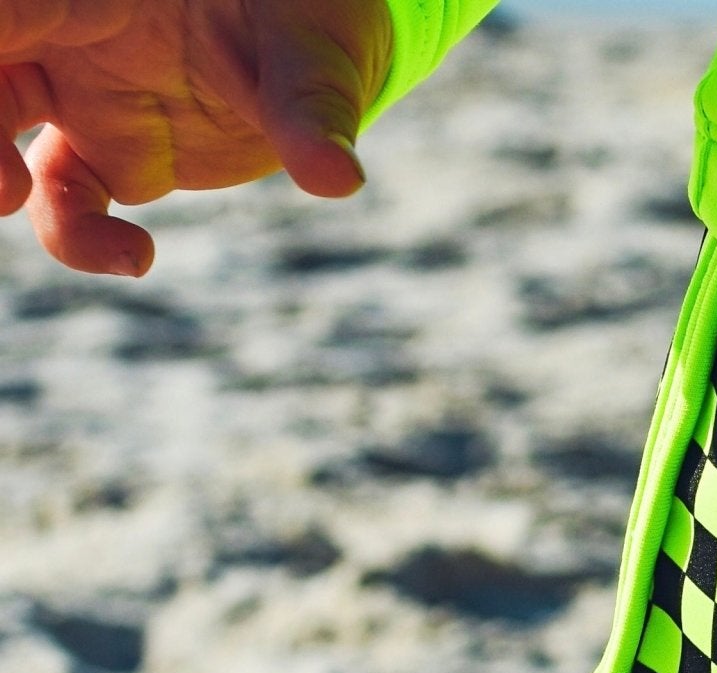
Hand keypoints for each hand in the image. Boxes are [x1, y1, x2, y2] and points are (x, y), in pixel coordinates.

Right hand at [0, 0, 392, 275]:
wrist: (330, 41)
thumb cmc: (313, 12)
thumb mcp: (318, 47)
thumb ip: (310, 108)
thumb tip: (338, 179)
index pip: (13, 4)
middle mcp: (70, 30)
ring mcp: (83, 92)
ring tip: (17, 198)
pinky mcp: (112, 152)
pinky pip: (67, 201)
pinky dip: (79, 238)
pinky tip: (138, 257)